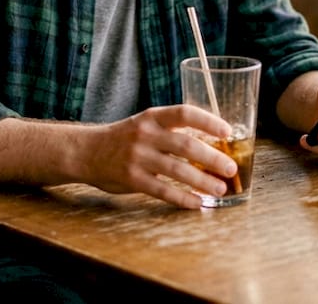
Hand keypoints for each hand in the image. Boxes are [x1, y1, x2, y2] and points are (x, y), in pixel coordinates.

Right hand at [82, 105, 238, 208]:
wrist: (86, 151)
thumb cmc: (124, 138)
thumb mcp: (144, 124)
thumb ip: (170, 130)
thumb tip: (211, 143)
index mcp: (152, 117)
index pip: (184, 113)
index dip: (208, 121)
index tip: (227, 131)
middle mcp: (145, 134)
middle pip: (186, 145)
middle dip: (212, 158)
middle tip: (231, 168)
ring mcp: (138, 158)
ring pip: (177, 170)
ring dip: (202, 181)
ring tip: (220, 188)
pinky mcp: (132, 179)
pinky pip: (163, 191)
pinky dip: (183, 198)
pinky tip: (198, 203)